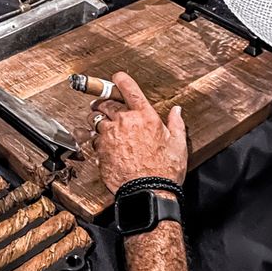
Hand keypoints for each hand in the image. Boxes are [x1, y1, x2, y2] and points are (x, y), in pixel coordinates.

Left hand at [84, 72, 188, 193]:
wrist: (148, 192)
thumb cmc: (164, 170)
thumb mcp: (178, 144)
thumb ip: (176, 123)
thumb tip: (177, 111)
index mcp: (145, 116)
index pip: (130, 88)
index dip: (121, 80)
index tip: (117, 78)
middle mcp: (125, 121)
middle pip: (107, 102)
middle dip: (105, 102)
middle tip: (104, 105)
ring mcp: (110, 135)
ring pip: (96, 119)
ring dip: (98, 120)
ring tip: (102, 125)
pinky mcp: (101, 149)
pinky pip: (94, 138)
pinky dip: (97, 139)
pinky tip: (104, 144)